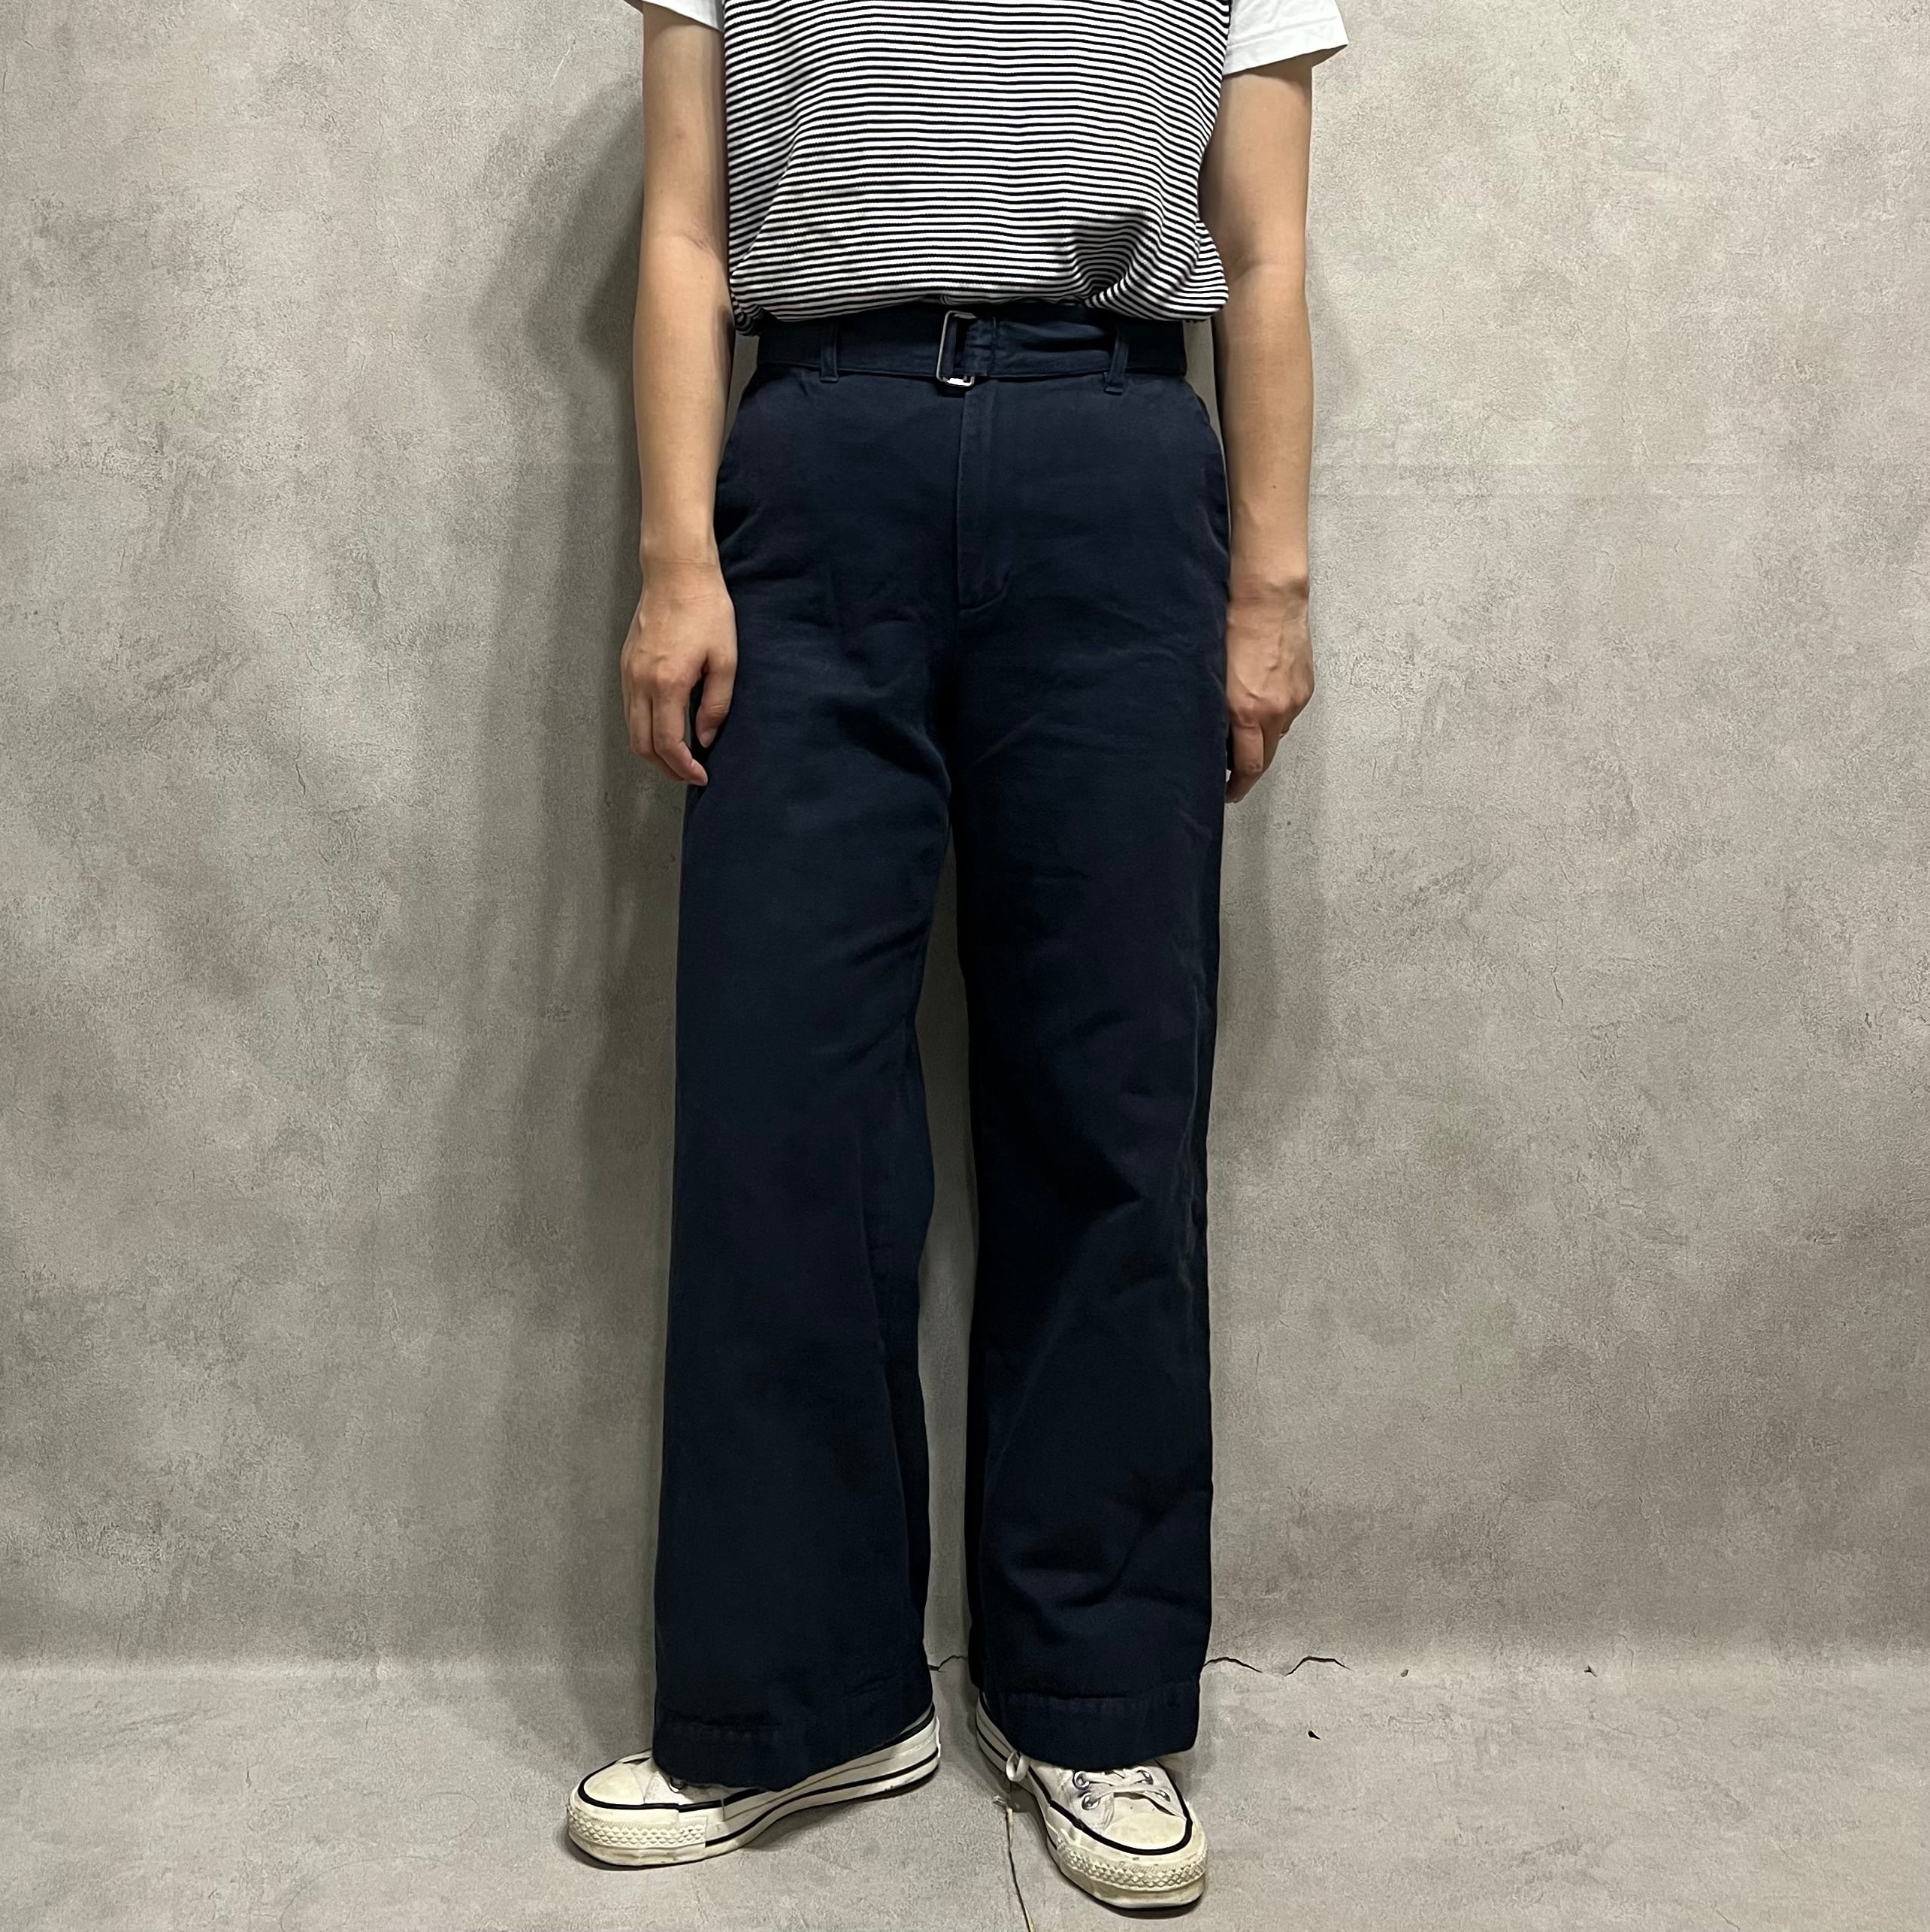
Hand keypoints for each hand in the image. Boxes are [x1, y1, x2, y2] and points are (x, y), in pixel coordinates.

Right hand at [621, 561, 737, 784]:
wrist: (677, 573)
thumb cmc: (706, 609)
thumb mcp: (725, 659)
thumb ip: (716, 704)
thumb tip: (705, 737)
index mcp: (667, 683)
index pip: (667, 743)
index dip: (683, 767)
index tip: (700, 775)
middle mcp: (640, 682)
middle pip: (642, 744)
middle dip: (665, 767)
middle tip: (689, 774)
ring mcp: (629, 673)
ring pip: (631, 729)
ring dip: (653, 750)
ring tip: (679, 756)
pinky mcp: (626, 664)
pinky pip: (629, 709)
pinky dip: (644, 728)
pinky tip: (666, 727)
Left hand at [1223, 588, 1312, 803]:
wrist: (1268, 598)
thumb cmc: (1232, 627)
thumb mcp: (1211, 675)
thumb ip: (1215, 709)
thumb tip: (1212, 733)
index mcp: (1246, 711)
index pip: (1248, 766)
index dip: (1239, 786)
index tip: (1230, 794)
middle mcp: (1274, 711)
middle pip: (1266, 757)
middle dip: (1250, 769)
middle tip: (1234, 774)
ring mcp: (1294, 700)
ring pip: (1277, 734)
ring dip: (1262, 739)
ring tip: (1245, 730)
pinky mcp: (1306, 687)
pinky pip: (1289, 713)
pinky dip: (1275, 716)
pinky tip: (1263, 702)